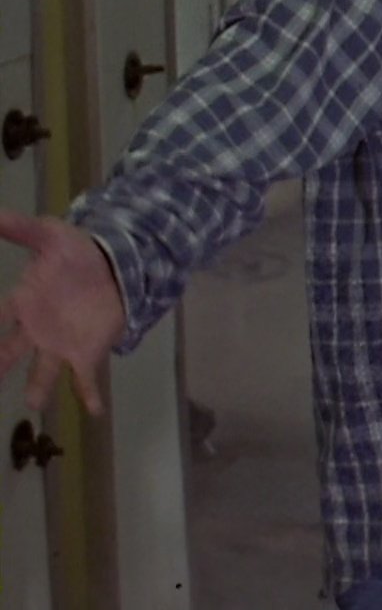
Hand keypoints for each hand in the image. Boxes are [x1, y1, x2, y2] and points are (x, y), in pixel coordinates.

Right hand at [0, 211, 126, 414]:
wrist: (113, 267)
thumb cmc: (75, 254)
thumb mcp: (49, 235)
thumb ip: (20, 227)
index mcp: (23, 301)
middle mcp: (35, 329)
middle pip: (11, 351)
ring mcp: (59, 344)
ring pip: (44, 369)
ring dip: (39, 387)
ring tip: (33, 404)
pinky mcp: (87, 352)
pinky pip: (85, 378)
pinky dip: (89, 394)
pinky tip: (95, 412)